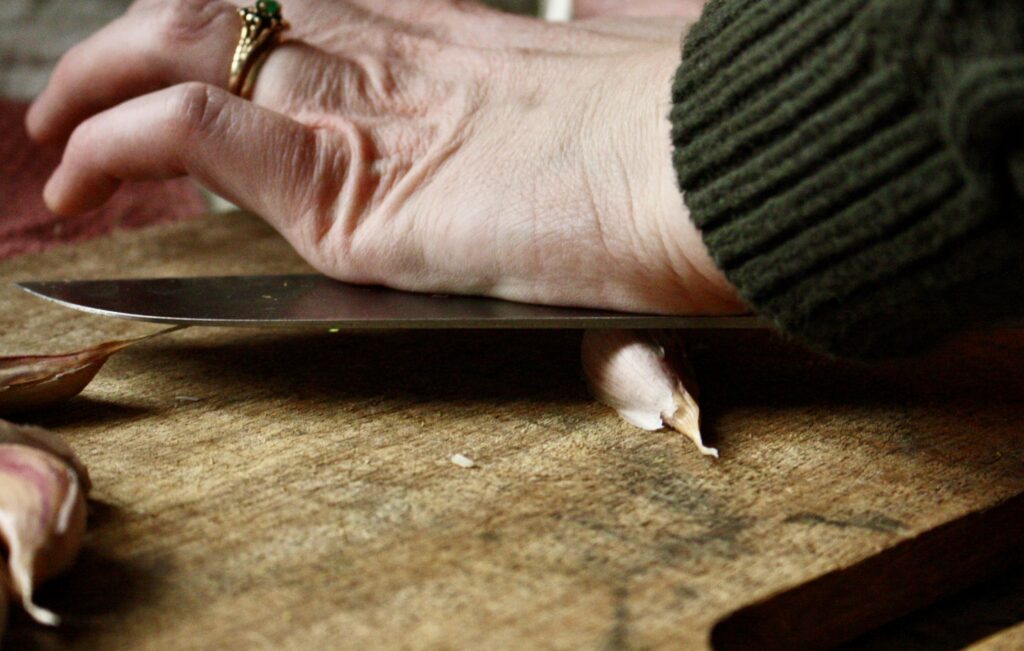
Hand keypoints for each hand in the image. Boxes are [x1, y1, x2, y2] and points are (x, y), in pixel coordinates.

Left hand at [27, 0, 741, 314]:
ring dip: (105, 82)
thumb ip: (545, 164)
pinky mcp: (343, 173)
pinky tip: (86, 167)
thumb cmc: (679, 170)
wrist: (707, 171)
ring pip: (192, 47)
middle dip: (141, 40)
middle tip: (87, 90)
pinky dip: (127, 139)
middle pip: (232, 15)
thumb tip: (562, 229)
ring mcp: (361, 110)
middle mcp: (392, 61)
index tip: (186, 60)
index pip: (308, 13)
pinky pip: (200, 129)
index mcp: (450, 45)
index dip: (232, 27)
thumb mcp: (596, 147)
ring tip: (60, 132)